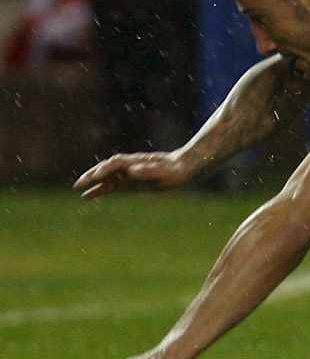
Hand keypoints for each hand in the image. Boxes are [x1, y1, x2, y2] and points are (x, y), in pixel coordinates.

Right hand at [72, 150, 192, 199]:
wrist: (182, 168)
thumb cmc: (174, 170)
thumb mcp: (165, 172)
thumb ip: (149, 171)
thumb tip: (132, 170)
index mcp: (136, 162)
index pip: (115, 164)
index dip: (105, 169)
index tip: (96, 177)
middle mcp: (129, 166)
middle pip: (106, 168)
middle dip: (92, 174)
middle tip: (79, 184)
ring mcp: (127, 173)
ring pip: (105, 176)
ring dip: (92, 182)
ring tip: (78, 189)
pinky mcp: (128, 182)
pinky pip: (109, 185)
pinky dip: (98, 190)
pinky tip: (87, 196)